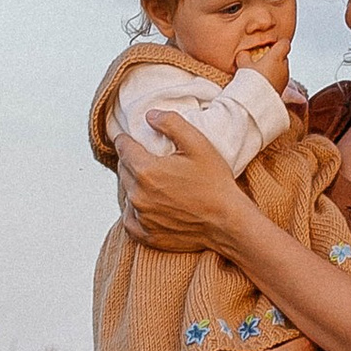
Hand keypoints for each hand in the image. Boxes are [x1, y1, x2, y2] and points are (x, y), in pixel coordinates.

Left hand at [118, 115, 253, 255]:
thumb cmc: (215, 184)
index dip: (126, 139)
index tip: (129, 137)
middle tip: (145, 157)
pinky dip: (134, 211)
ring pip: (126, 193)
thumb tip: (150, 116)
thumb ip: (172, 123)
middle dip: (131, 161)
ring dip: (133, 184)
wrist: (227, 222)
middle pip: (122, 170)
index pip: (123, 148)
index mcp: (146, 170)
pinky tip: (146, 204)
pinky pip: (129, 219)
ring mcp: (142, 217)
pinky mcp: (147, 234)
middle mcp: (138, 195)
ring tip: (150, 180)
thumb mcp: (198, 144)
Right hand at [238, 30, 295, 94]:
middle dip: (273, 58)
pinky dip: (273, 80)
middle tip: (260, 62)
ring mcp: (285, 78)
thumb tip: (244, 53)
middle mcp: (284, 66)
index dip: (278, 44)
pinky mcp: (283, 89)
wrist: (257, 102)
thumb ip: (244, 56)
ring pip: (281, 69)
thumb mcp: (243, 64)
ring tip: (259, 75)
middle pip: (282, 57)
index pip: (284, 43)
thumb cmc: (252, 81)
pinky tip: (262, 84)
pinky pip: (279, 80)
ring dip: (273, 70)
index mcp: (277, 57)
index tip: (269, 47)